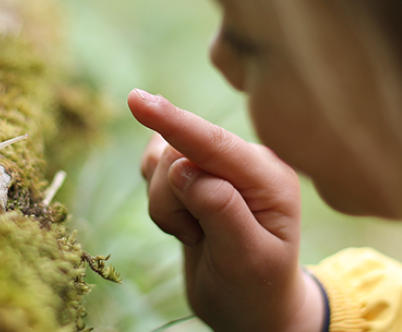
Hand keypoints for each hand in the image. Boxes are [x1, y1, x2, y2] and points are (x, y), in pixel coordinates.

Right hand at [127, 89, 324, 331]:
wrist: (249, 306)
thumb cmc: (257, 288)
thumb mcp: (248, 259)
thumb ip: (220, 209)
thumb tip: (182, 168)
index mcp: (268, 177)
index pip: (215, 143)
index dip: (175, 122)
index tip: (137, 100)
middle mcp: (243, 162)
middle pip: (180, 151)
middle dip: (171, 198)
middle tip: (192, 236)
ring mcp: (217, 166)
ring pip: (162, 160)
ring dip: (165, 203)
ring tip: (194, 234)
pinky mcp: (194, 173)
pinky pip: (156, 167)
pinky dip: (159, 197)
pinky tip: (183, 220)